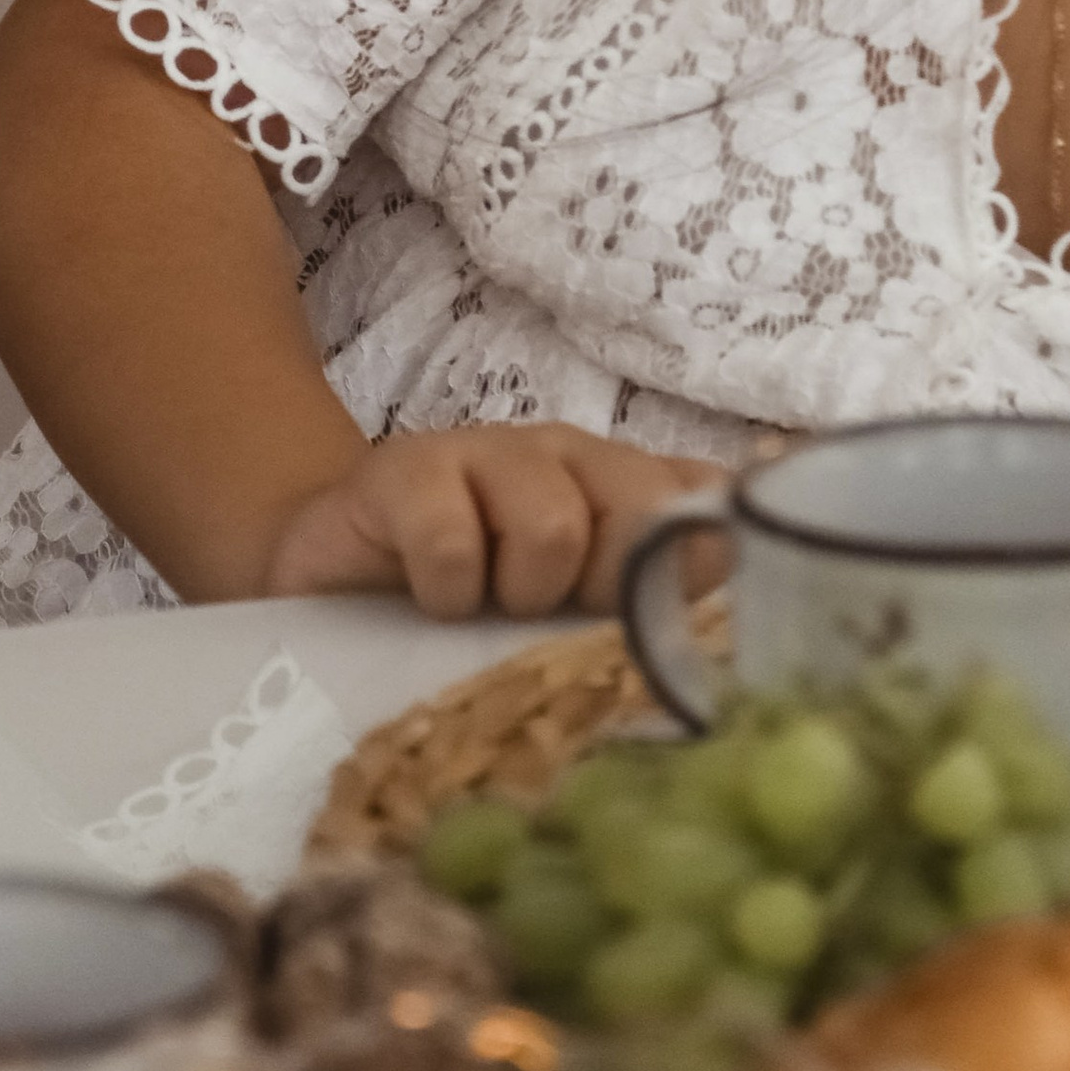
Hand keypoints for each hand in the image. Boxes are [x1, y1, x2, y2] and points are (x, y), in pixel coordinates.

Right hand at [259, 423, 717, 620]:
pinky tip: (429, 599)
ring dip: (518, 594)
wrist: (332, 587)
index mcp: (622, 487)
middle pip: (643, 511)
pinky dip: (446, 593)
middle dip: (607, 589)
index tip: (665, 613)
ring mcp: (486, 452)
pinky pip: (452, 542)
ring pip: (554, 527)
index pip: (704, 497)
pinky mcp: (404, 470)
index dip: (700, 561)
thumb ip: (656, 596)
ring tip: (484, 607)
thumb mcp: (572, 618)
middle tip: (552, 615)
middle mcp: (567, 457)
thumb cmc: (473, 611)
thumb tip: (738, 563)